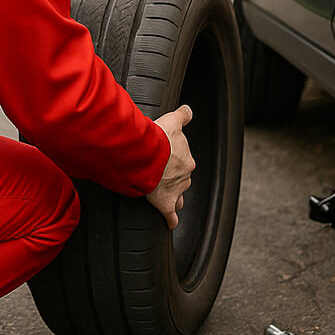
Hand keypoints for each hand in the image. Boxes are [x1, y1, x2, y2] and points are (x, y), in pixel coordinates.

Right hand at [146, 104, 194, 229]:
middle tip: (163, 175)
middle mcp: (184, 176)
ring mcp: (175, 191)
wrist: (145, 154)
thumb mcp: (172, 121)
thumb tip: (189, 110)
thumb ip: (182, 115)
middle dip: (174, 178)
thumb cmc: (157, 138)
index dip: (174, 160)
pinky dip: (171, 220)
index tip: (166, 157)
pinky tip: (171, 224)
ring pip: (178, 196)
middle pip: (181, 179)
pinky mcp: (164, 203)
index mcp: (186, 159)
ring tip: (168, 197)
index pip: (183, 161)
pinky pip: (170, 216)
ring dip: (174, 197)